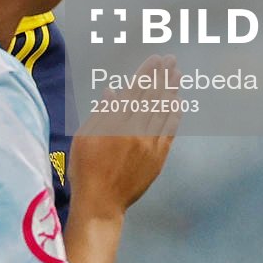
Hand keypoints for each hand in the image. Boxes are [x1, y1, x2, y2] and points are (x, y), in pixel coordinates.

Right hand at [70, 53, 178, 213]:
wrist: (101, 202)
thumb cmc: (86, 168)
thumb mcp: (84, 137)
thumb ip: (101, 113)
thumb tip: (113, 92)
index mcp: (117, 123)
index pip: (136, 90)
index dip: (147, 73)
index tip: (155, 59)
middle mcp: (136, 131)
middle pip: (153, 97)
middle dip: (163, 76)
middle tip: (171, 60)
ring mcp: (150, 145)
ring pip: (164, 112)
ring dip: (171, 91)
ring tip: (177, 75)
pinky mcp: (157, 159)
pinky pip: (169, 133)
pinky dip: (174, 117)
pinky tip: (178, 105)